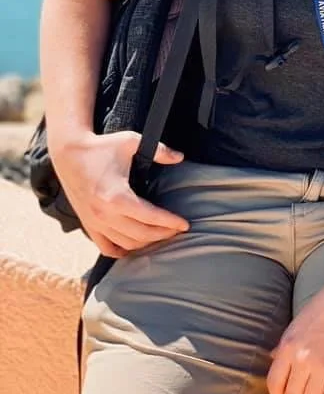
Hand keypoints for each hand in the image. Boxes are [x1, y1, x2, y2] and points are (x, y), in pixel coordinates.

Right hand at [50, 130, 189, 257]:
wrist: (69, 153)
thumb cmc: (102, 147)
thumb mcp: (131, 142)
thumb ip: (159, 150)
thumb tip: (180, 157)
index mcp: (117, 196)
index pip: (151, 217)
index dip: (170, 222)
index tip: (185, 225)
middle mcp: (105, 214)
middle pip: (141, 235)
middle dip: (163, 234)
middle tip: (177, 229)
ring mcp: (95, 223)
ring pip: (126, 244)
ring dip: (146, 243)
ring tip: (161, 234)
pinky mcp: (88, 225)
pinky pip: (106, 247)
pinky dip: (122, 251)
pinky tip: (135, 245)